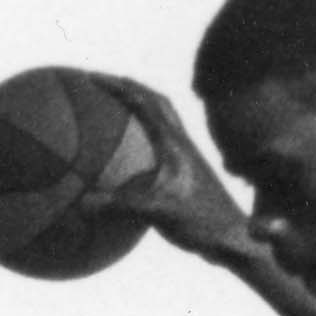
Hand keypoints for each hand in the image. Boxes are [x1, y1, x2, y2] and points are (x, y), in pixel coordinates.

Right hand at [101, 80, 253, 263]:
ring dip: (142, 103)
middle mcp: (182, 142)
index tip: (91, 77)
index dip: (116, 86)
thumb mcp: (158, 213)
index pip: (143, 101)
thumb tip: (82, 203)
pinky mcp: (189, 171)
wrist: (233, 237)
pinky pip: (162, 142)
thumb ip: (121, 206)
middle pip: (155, 100)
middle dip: (128, 85)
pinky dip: (145, 136)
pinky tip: (132, 154)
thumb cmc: (201, 223)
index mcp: (174, 143)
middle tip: (103, 81)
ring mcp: (187, 155)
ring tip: (119, 105)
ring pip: (163, 117)